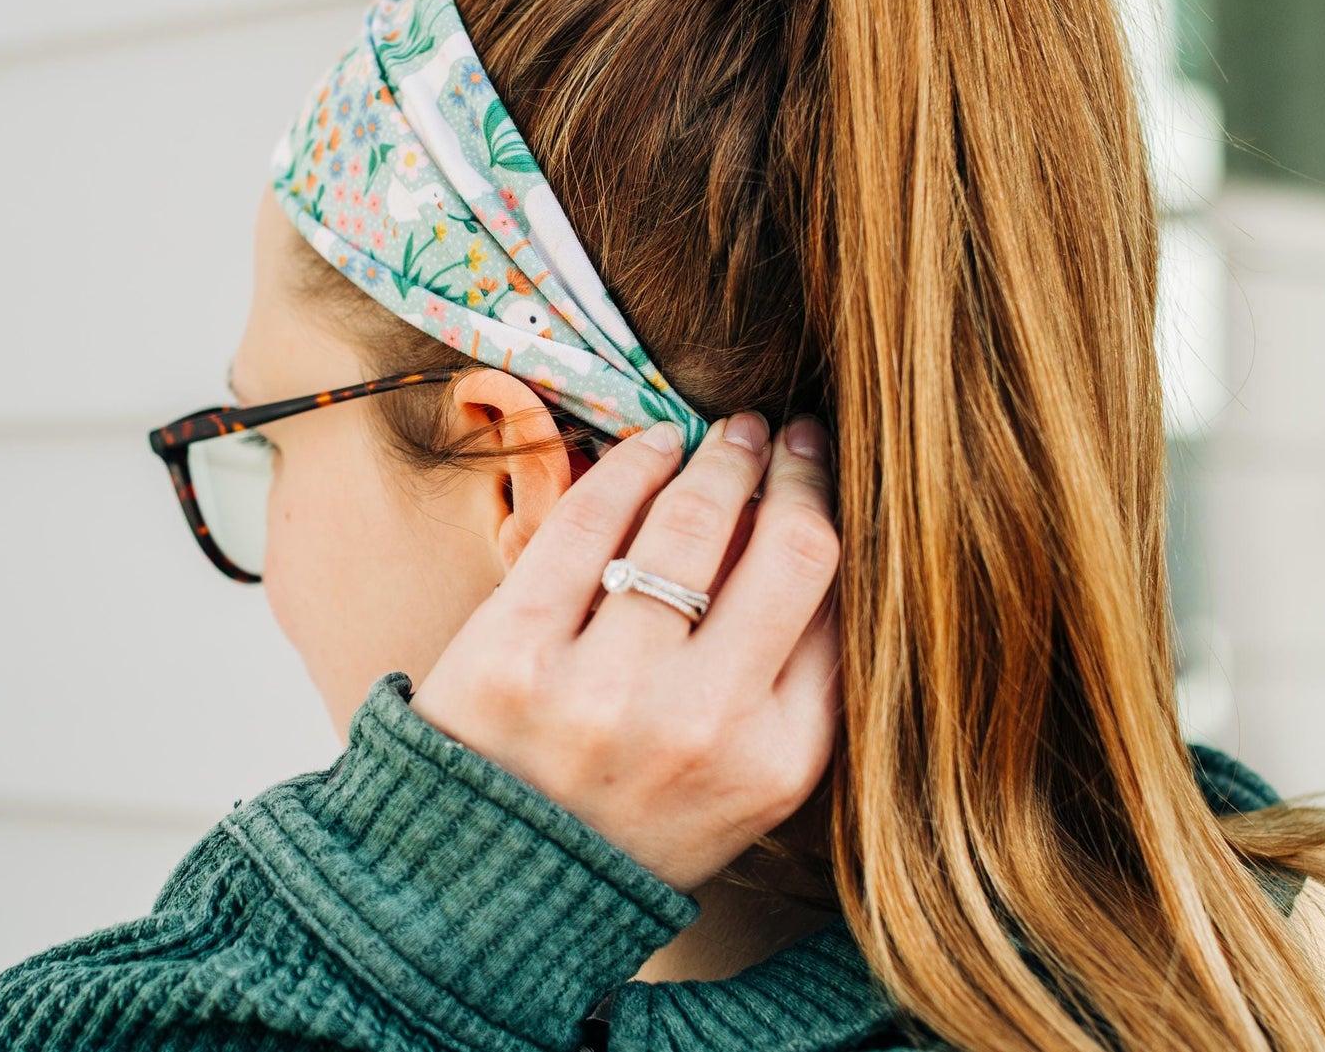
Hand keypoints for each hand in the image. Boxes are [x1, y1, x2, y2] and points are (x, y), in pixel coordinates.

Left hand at [406, 412, 840, 893]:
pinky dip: (632, 465)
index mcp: (773, 762)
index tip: (819, 474)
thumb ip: (794, 683)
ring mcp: (603, 687)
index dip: (829, 515)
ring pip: (688, 523)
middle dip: (790, 473)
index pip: (834, 602)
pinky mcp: (515, 651)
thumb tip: (808, 528)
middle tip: (783, 434)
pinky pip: (589, 521)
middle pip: (783, 551)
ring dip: (715, 460)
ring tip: (723, 437)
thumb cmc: (628, 823)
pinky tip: (652, 445)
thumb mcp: (743, 789)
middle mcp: (699, 725)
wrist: (490, 890)